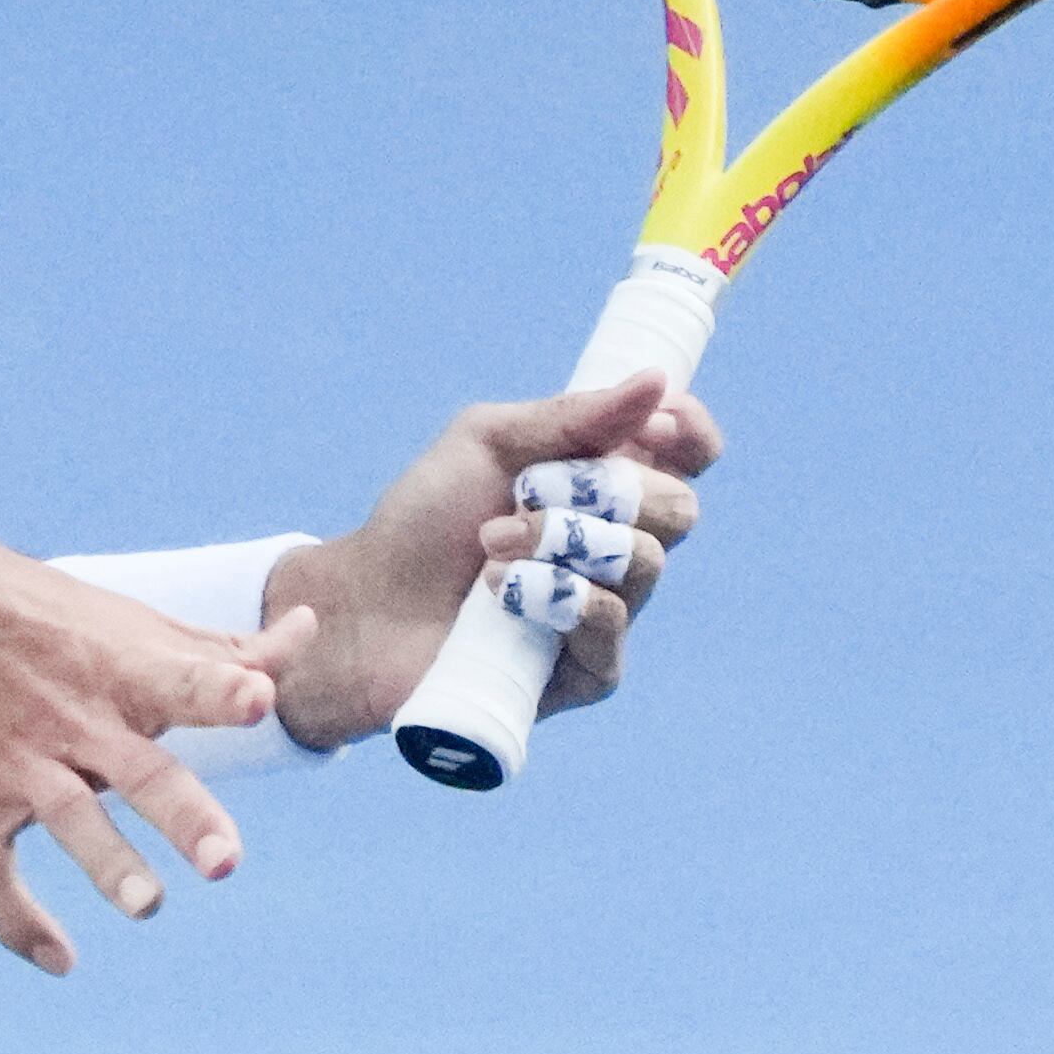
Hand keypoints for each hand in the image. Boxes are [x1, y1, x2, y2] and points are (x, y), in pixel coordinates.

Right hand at [0, 530, 319, 974]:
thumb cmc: (37, 611)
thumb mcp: (128, 621)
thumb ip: (221, 647)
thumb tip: (309, 627)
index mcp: (122, 668)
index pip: (183, 676)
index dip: (220, 688)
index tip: (258, 700)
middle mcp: (76, 717)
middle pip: (139, 769)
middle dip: (182, 813)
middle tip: (224, 861)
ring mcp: (19, 761)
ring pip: (68, 819)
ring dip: (108, 864)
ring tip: (149, 905)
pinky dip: (17, 921)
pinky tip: (62, 960)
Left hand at [260, 377, 715, 753]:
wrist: (365, 603)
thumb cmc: (423, 518)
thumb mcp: (486, 441)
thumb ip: (572, 417)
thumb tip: (657, 383)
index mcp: (604, 483)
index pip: (688, 455)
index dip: (688, 433)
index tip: (655, 422)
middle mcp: (618, 547)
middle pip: (679, 508)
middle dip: (608, 490)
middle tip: (527, 491)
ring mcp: (608, 611)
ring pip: (645, 564)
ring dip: (560, 541)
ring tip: (490, 543)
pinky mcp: (587, 670)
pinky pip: (608, 626)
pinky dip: (553, 596)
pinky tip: (498, 593)